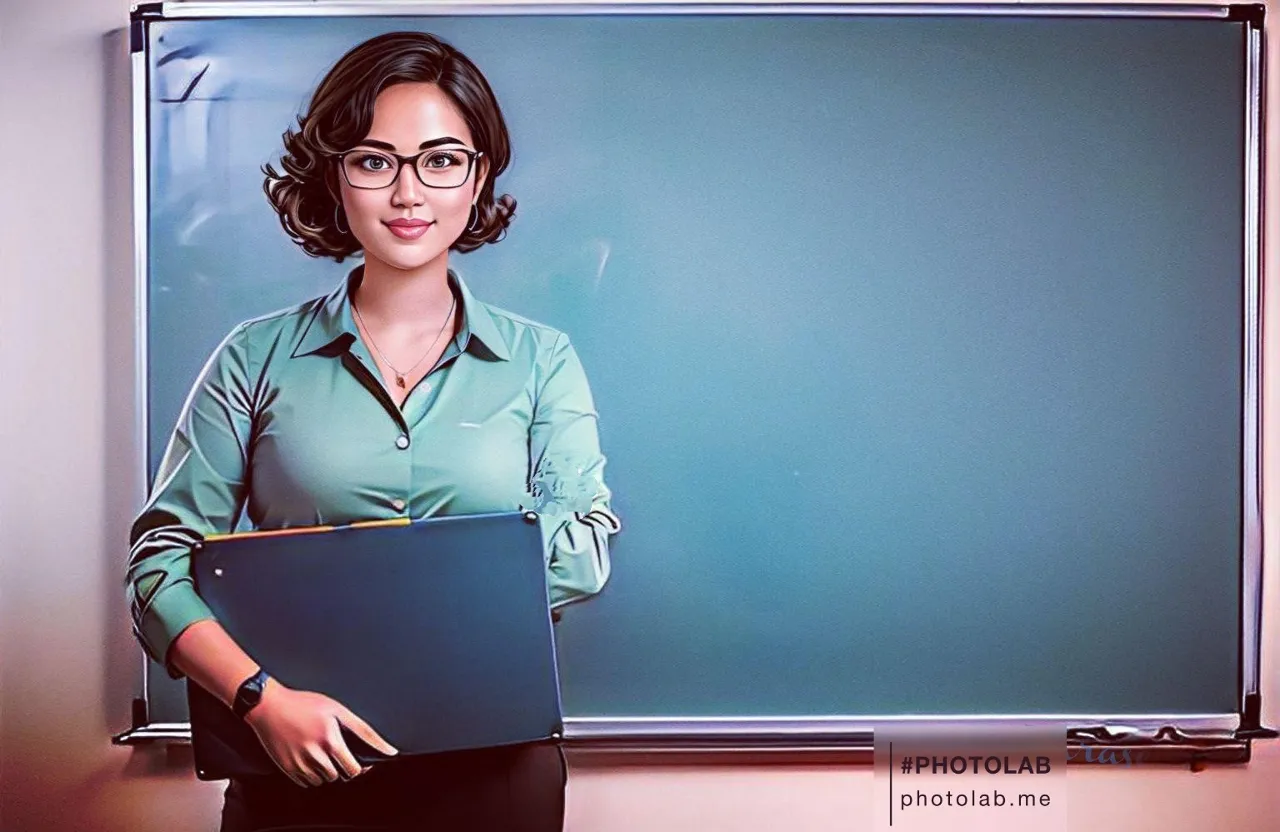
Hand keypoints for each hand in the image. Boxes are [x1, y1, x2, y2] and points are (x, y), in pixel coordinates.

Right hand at [243, 679, 398, 787]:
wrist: (269, 707)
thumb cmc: (304, 704)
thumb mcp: (338, 710)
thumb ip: (364, 731)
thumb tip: (387, 749)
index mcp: (330, 741)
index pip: (354, 770)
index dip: (360, 767)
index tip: (361, 762)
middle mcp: (315, 755)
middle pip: (339, 776)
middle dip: (342, 766)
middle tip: (337, 750)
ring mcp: (300, 764)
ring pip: (323, 780)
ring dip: (326, 770)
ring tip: (321, 750)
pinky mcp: (287, 769)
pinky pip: (306, 782)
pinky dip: (311, 773)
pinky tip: (308, 755)